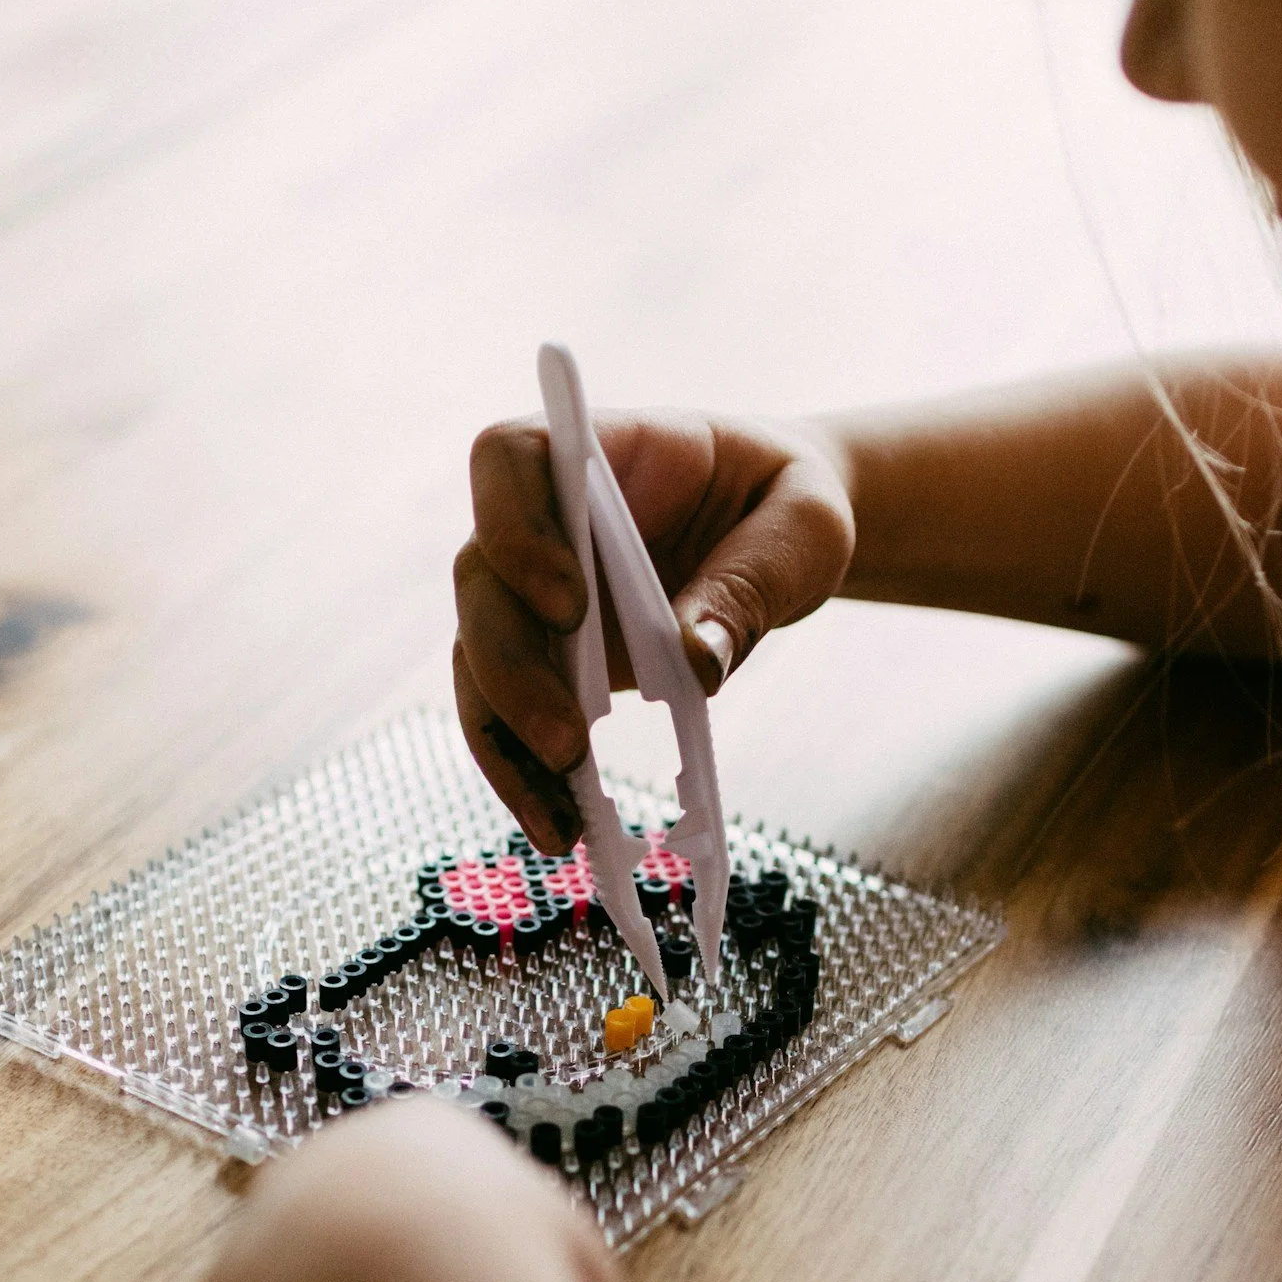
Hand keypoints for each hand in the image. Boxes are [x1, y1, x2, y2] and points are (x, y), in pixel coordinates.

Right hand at [453, 412, 854, 850]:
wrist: (777, 536)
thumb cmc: (786, 505)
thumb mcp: (803, 530)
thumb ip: (751, 583)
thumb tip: (696, 662)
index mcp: (599, 454)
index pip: (508, 460)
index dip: (516, 527)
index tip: (569, 602)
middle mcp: (541, 521)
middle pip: (479, 580)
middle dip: (511, 669)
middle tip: (569, 741)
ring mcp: (530, 594)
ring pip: (478, 663)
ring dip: (507, 743)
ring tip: (562, 820)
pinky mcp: (544, 661)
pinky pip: (507, 717)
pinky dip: (526, 776)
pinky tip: (563, 827)